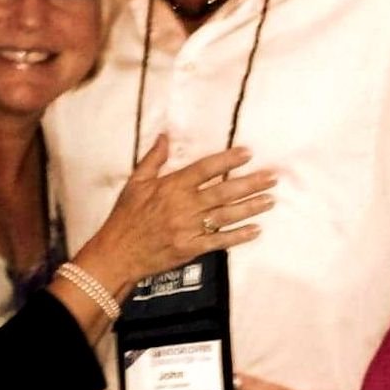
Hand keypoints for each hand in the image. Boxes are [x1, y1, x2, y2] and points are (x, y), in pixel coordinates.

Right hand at [79, 136, 276, 292]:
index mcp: (171, 187)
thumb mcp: (135, 183)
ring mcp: (188, 228)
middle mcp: (183, 206)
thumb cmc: (125, 217)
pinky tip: (256, 230)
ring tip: (270, 200)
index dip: (228, 160)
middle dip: (250, 184)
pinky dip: (239, 237)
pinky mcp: (191, 248)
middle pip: (223, 192)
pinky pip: (220, 242)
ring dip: (250, 208)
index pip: (205, 169)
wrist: (117, 253)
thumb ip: (153, 159)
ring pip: (226, 216)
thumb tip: (164, 136)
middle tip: (272, 177)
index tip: (248, 153)